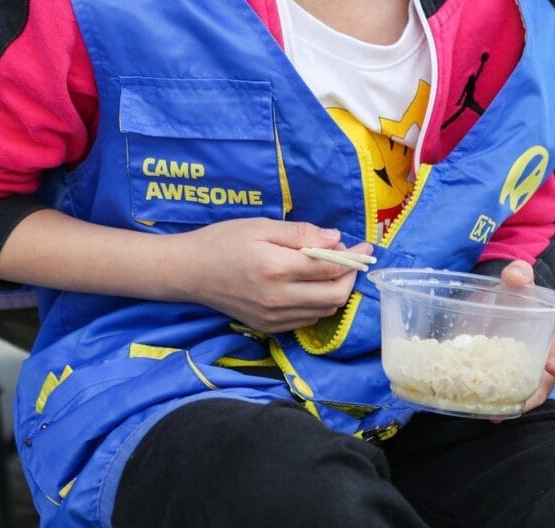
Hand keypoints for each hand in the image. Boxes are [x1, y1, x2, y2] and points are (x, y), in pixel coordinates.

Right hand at [171, 217, 371, 332]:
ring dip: (336, 291)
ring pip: (324, 311)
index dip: (354, 257)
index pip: (330, 268)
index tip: (365, 246)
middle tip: (349, 258)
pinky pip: (307, 320)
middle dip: (350, 276)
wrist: (189, 272)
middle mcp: (278, 299)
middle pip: (335, 295)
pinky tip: (311, 285)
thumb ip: (301, 233)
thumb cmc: (224, 241)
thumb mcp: (261, 226)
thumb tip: (336, 238)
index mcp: (277, 268)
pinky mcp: (268, 328)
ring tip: (330, 268)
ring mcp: (273, 318)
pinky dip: (318, 304)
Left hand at [499, 261, 554, 414]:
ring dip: (508, 406)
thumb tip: (515, 276)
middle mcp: (548, 372)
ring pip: (523, 402)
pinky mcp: (504, 384)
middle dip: (531, 397)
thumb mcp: (524, 284)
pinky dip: (490, 403)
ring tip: (492, 408)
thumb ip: (522, 273)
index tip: (551, 362)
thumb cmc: (522, 300)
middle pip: (547, 393)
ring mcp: (526, 381)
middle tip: (515, 394)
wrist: (501, 307)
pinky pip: (503, 400)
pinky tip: (474, 403)